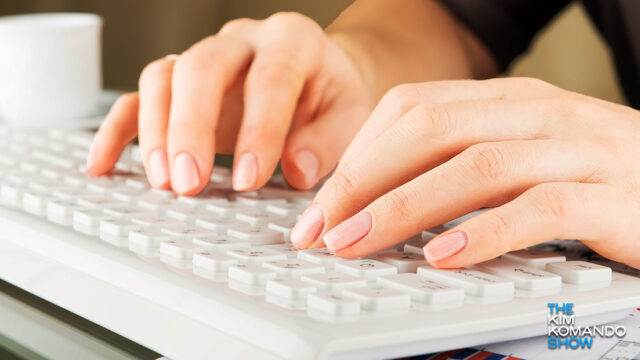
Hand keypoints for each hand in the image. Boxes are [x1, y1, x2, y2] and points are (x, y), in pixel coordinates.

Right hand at [86, 13, 372, 194]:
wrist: (318, 80)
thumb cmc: (333, 99)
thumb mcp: (352, 117)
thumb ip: (328, 141)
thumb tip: (294, 170)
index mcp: (291, 41)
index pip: (270, 78)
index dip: (259, 130)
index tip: (249, 179)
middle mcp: (242, 43)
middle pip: (201, 67)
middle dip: (192, 127)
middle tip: (189, 183)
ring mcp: (206, 60)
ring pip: (163, 77)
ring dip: (157, 131)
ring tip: (164, 183)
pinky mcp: (181, 87)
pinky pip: (138, 97)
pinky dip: (118, 130)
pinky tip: (105, 165)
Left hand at [291, 77, 639, 268]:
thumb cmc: (593, 177)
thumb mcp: (519, 157)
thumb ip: (458, 168)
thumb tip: (378, 202)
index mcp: (509, 100)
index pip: (413, 107)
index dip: (358, 155)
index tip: (321, 204)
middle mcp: (540, 113)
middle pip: (431, 129)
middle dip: (363, 180)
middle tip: (320, 229)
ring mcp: (579, 148)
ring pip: (476, 166)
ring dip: (405, 207)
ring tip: (357, 243)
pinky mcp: (615, 196)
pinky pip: (540, 209)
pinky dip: (485, 233)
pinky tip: (443, 257)